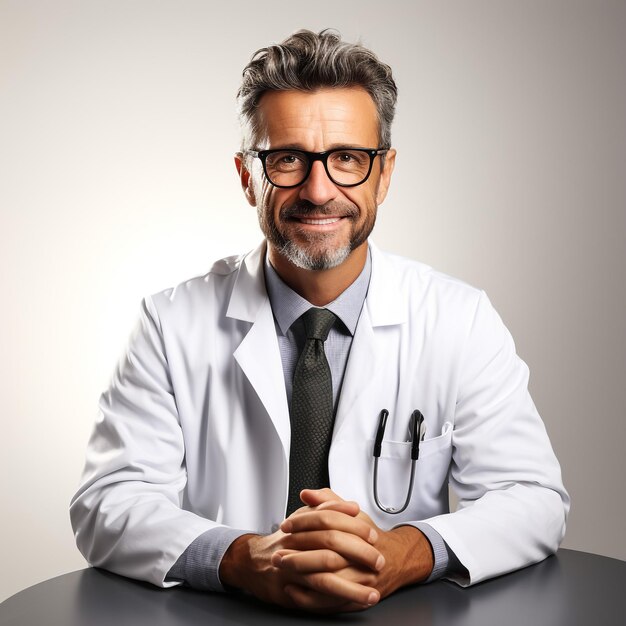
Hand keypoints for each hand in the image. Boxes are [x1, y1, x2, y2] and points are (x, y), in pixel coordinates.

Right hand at [219, 497, 384, 611]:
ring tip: (373, 593)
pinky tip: (353, 605)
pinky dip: (336, 604)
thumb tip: (352, 506)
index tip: (373, 535)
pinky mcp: (289, 592)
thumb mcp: (304, 517)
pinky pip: (315, 601)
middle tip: (379, 561)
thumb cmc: (286, 539)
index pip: (330, 520)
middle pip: (330, 547)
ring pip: (324, 579)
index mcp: (302, 525)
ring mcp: (292, 570)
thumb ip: (327, 507)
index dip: (354, 527)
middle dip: (358, 555)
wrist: (253, 562)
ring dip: (352, 589)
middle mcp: (296, 546)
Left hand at [272, 489, 434, 609]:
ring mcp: (359, 579)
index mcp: (358, 532)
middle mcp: (361, 556)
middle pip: (326, 554)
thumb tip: (307, 494)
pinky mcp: (356, 599)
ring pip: (327, 580)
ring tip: (282, 569)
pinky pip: (329, 603)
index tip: (286, 525)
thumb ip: (328, 501)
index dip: (303, 522)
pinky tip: (292, 589)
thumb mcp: (351, 514)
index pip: (328, 522)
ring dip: (300, 576)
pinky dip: (308, 598)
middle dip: (298, 555)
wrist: (393, 562)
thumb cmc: (367, 537)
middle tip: (278, 553)